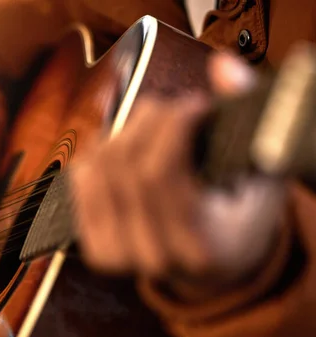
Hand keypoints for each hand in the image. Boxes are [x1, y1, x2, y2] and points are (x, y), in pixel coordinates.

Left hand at [70, 53, 285, 299]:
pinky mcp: (94, 246)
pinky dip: (98, 150)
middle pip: (125, 167)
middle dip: (149, 120)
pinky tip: (124, 144)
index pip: (159, 173)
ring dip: (123, 132)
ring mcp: (117, 256)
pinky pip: (80, 182)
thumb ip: (251, 121)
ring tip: (152, 124)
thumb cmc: (240, 219)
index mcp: (199, 250)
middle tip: (172, 107)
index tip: (196, 104)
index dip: (173, 124)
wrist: (214, 263)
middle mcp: (152, 259)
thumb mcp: (262, 177)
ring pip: (99, 169)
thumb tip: (223, 67)